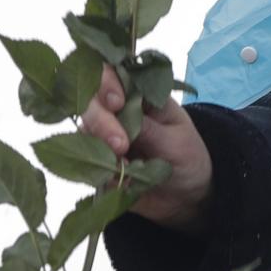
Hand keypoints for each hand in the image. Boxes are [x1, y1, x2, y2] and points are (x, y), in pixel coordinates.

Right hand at [80, 67, 213, 230]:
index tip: (116, 103)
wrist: (186, 196)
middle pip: (89, 101)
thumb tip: (118, 114)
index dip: (106, 83)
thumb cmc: (187, 157)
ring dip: (97, 148)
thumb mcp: (175, 140)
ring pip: (82, 132)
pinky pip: (84, 163)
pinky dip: (98, 170)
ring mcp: (102, 136)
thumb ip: (148, 128)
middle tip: (120, 144)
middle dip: (99, 120)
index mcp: (138, 94)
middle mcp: (114, 111)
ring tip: (124, 166)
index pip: (111, 73)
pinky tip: (120, 180)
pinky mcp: (96, 162)